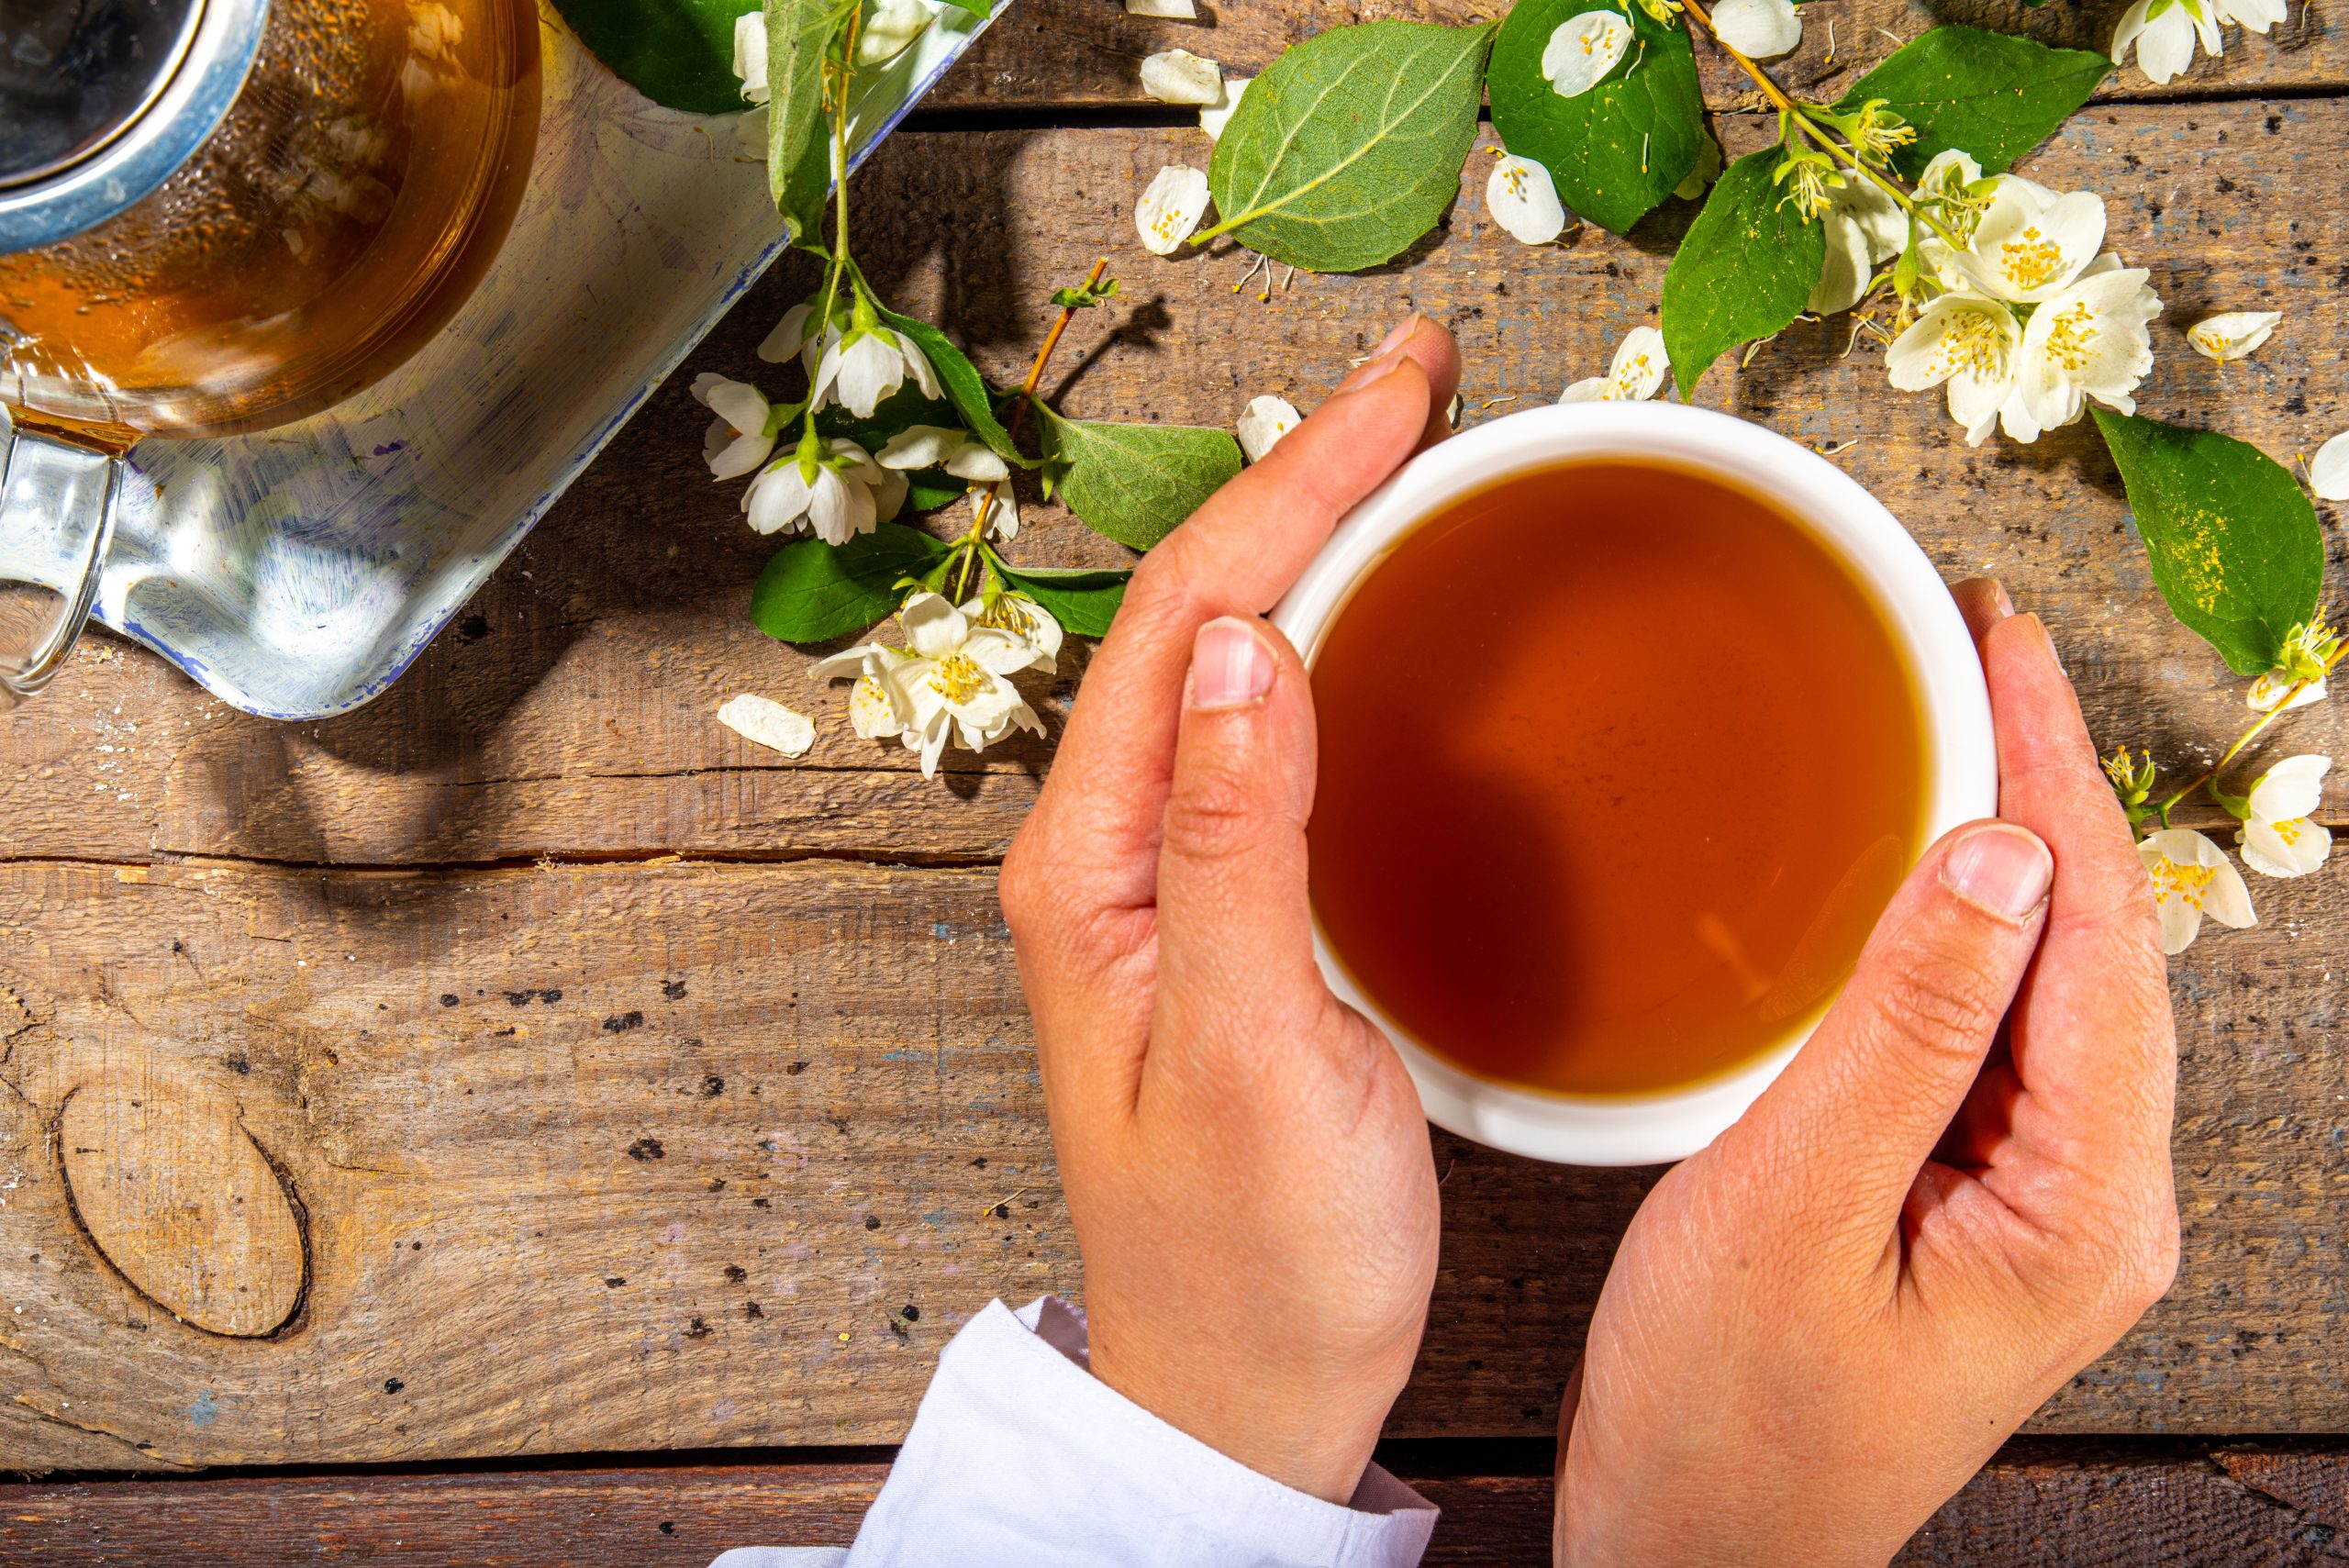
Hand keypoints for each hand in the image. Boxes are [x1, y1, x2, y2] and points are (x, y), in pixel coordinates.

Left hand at [999, 316, 1460, 1502]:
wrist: (1244, 1392)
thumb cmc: (1244, 1260)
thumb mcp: (1245, 1053)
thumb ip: (1235, 844)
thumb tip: (1238, 640)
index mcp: (1089, 868)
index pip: (1179, 619)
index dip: (1290, 487)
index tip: (1399, 393)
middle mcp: (1109, 853)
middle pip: (1195, 614)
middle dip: (1304, 482)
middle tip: (1421, 386)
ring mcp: (1168, 880)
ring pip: (1231, 662)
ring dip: (1318, 546)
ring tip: (1412, 459)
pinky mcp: (1234, 915)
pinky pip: (1274, 738)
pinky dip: (1341, 647)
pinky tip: (1395, 623)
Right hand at [1555, 582, 2179, 1566]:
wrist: (1697, 1552)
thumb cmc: (1730, 1414)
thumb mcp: (1796, 1204)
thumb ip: (1905, 1027)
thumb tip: (1995, 852)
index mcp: (2080, 1205)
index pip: (2099, 939)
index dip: (2053, 773)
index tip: (2002, 643)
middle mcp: (2090, 1198)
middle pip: (2096, 948)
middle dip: (2043, 782)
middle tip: (1971, 646)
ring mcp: (2037, 1203)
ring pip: (2050, 984)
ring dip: (2007, 844)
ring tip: (1953, 718)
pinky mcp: (1975, 1202)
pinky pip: (1993, 1033)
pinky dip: (1961, 927)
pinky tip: (1920, 870)